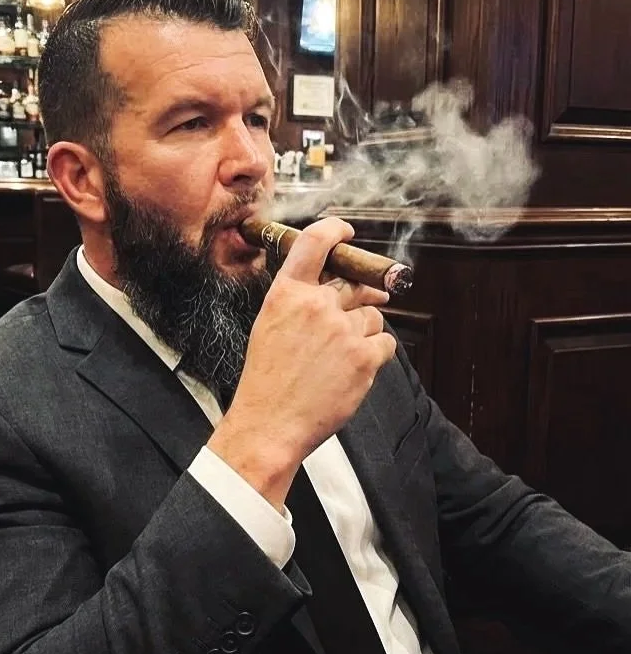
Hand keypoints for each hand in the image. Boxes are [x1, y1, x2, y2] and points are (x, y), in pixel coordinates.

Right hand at [207, 217, 396, 508]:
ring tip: (343, 356)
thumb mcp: (269, 326)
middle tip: (362, 306)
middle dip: (361, 295)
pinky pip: (386, 342)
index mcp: (287, 293)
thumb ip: (298, 301)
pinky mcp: (364, 356)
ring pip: (373, 315)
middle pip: (354, 284)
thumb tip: (334, 289)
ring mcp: (343, 330)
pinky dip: (376, 354)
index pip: (315, 243)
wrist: (270, 423)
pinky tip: (355, 369)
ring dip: (365, 330)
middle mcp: (316, 305)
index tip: (346, 231)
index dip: (335, 230)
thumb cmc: (266, 380)